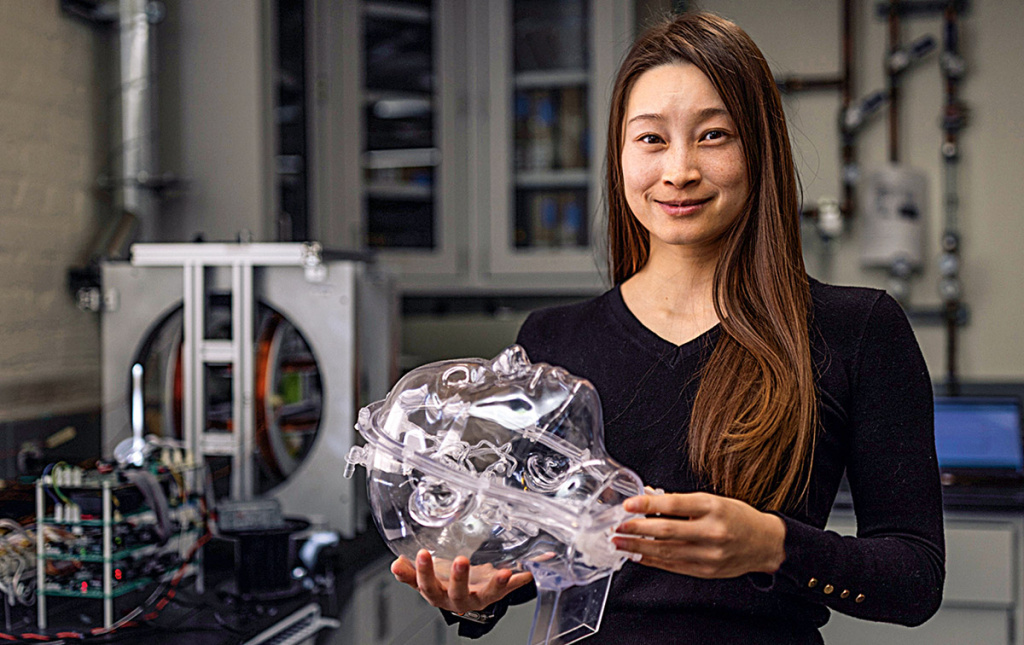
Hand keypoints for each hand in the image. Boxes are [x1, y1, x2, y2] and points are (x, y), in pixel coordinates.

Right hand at [391, 549, 533, 614]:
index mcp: (439, 594)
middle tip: (460, 560)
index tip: (421, 554)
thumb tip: (395, 563)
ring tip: (504, 573)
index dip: (423, 573)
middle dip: (459, 578)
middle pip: (457, 592)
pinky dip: (521, 580)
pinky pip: (511, 589)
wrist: (466, 593)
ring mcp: (480, 597)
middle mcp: (459, 599)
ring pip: (488, 595)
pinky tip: (529, 571)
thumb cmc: (445, 582)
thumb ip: (408, 572)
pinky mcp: (497, 594)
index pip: (427, 586)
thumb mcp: (425, 578)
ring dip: (496, 584)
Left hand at [611, 492, 785, 578]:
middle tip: (617, 527)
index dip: (648, 505)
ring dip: (639, 548)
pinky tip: (638, 556)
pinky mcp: (706, 571)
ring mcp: (710, 554)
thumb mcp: (713, 500)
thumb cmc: (737, 517)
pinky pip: (673, 565)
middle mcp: (712, 531)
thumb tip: (649, 497)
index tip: (628, 505)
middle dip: (637, 529)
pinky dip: (653, 561)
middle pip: (667, 531)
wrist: (765, 544)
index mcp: (713, 507)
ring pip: (667, 551)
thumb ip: (682, 502)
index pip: (675, 505)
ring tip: (620, 543)